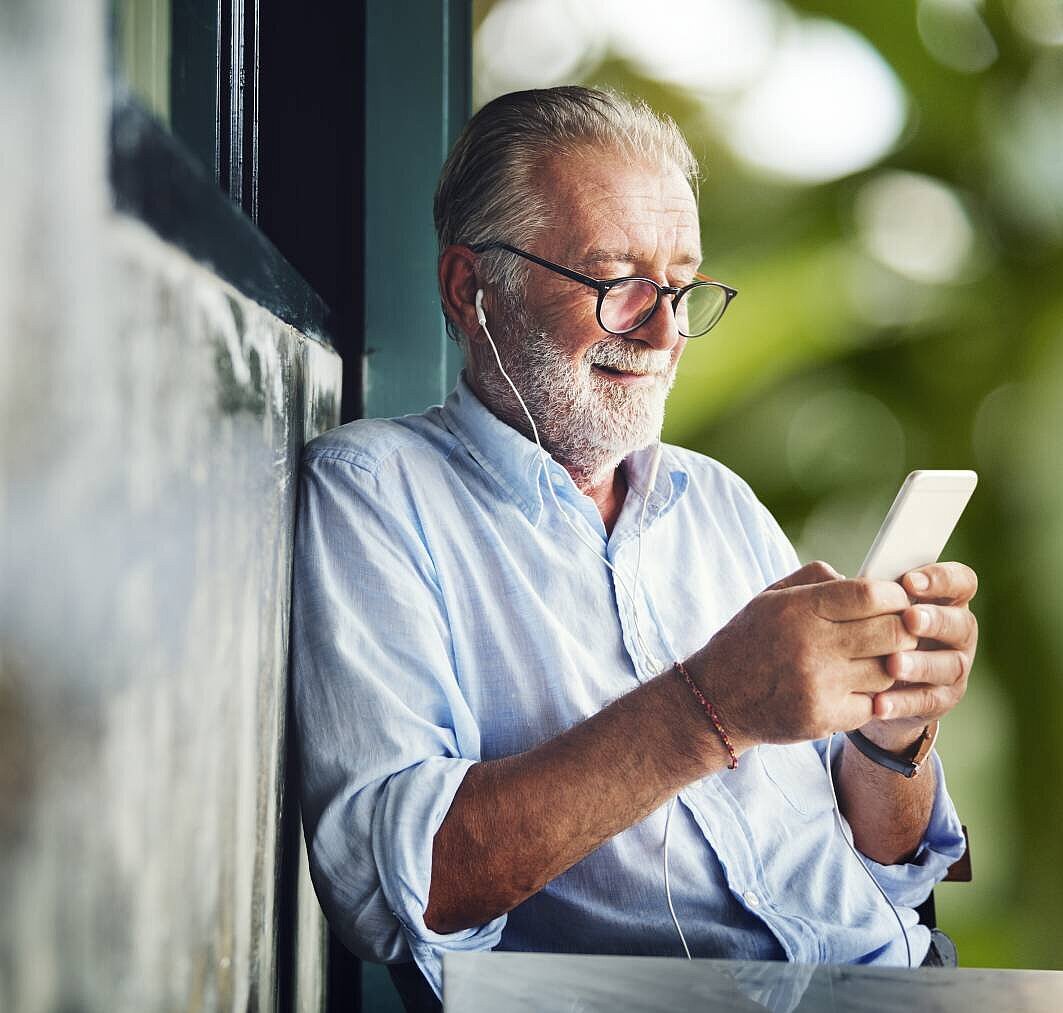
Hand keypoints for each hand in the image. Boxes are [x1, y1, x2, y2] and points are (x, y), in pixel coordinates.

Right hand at [686, 561, 918, 752]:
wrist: (715, 700)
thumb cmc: (748, 641)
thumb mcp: (770, 597)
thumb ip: (817, 579)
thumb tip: (865, 579)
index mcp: (797, 609)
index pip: (871, 595)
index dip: (894, 596)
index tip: (895, 600)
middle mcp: (809, 646)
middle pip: (892, 632)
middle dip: (902, 629)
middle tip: (895, 630)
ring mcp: (818, 686)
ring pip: (888, 671)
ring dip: (888, 664)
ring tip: (871, 659)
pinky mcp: (823, 719)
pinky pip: (873, 704)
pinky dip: (870, 696)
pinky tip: (853, 687)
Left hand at [862, 561, 977, 749]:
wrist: (869, 682)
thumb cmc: (867, 628)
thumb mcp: (862, 605)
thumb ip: (854, 588)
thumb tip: (833, 577)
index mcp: (942, 599)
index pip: (960, 582)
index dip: (941, 579)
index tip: (909, 581)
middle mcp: (956, 632)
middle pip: (962, 623)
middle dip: (936, 620)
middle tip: (909, 619)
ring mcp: (953, 667)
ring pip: (950, 665)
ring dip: (921, 664)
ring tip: (892, 664)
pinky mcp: (941, 699)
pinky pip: (928, 701)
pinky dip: (903, 702)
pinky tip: (879, 702)